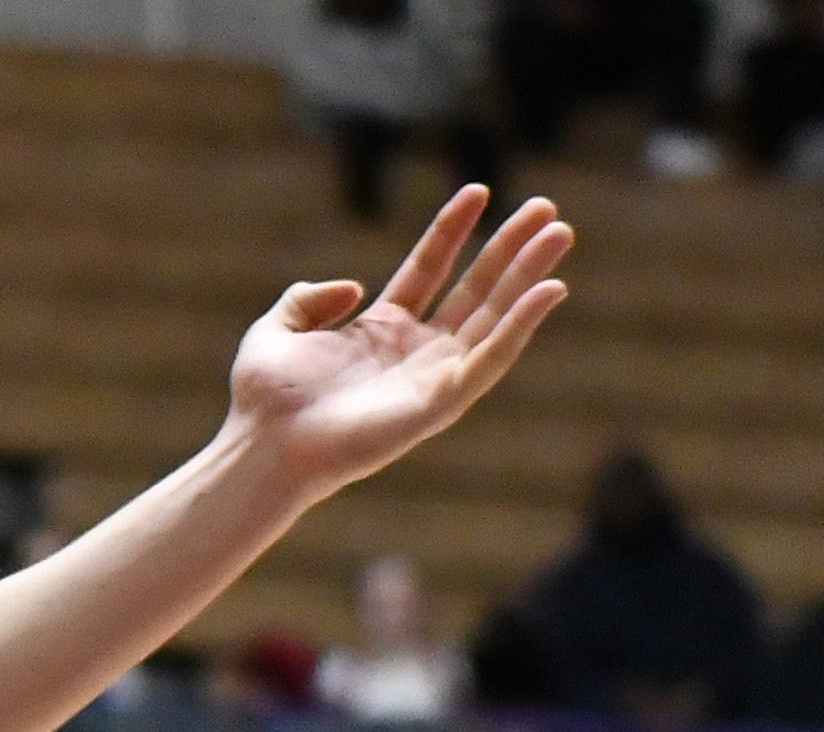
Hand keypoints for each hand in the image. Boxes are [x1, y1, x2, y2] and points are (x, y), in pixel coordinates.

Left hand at [220, 187, 569, 503]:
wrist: (262, 447)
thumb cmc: (264, 401)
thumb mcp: (275, 330)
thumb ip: (306, 298)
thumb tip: (354, 287)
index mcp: (379, 330)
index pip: (428, 268)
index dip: (452, 230)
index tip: (476, 191)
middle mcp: (413, 351)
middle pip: (474, 288)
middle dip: (510, 248)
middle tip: (546, 206)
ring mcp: (430, 376)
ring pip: (493, 317)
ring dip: (528, 275)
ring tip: (560, 232)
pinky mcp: (440, 404)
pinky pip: (491, 359)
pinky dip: (521, 326)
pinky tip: (550, 290)